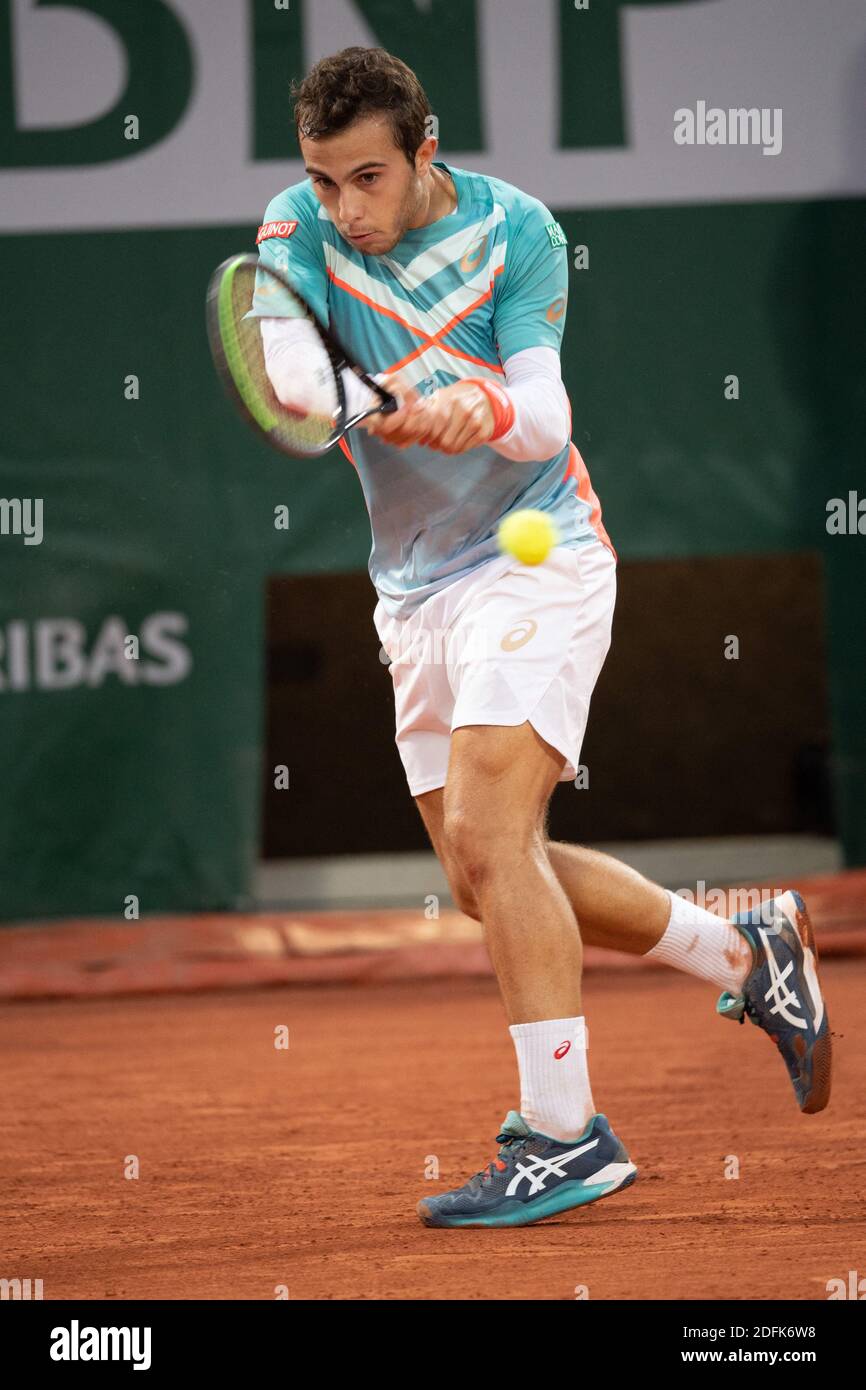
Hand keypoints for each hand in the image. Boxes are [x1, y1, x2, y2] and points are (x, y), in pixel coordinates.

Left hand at [361, 377, 495, 452]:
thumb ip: (422, 412)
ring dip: (444, 447)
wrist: (484, 396)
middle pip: (441, 441)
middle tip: (434, 440)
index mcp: (447, 401)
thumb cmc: (455, 399)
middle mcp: (462, 410)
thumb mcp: (438, 398)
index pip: (431, 428)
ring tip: (444, 439)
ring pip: (451, 448)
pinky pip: (463, 449)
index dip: (424, 436)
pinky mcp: (483, 432)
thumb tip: (402, 431)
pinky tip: (456, 439)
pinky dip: (456, 448)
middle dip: (434, 443)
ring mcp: (475, 422)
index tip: (423, 436)